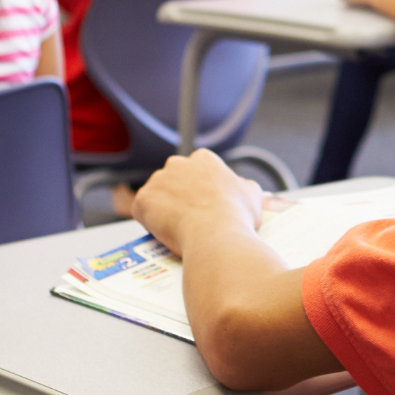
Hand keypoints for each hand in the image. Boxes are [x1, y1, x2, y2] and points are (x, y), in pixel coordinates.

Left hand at [131, 149, 265, 253]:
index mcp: (204, 159)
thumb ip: (242, 186)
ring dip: (162, 206)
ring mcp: (158, 181)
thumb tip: (242, 187)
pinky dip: (149, 221)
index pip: (197, 168)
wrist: (216, 235)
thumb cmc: (236, 216)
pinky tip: (162, 232)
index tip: (204, 201)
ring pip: (156, 194)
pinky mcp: (142, 200)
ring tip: (176, 227)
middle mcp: (178, 163)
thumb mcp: (252, 195)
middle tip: (189, 215)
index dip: (199, 187)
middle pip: (173, 177)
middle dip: (178, 193)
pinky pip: (142, 210)